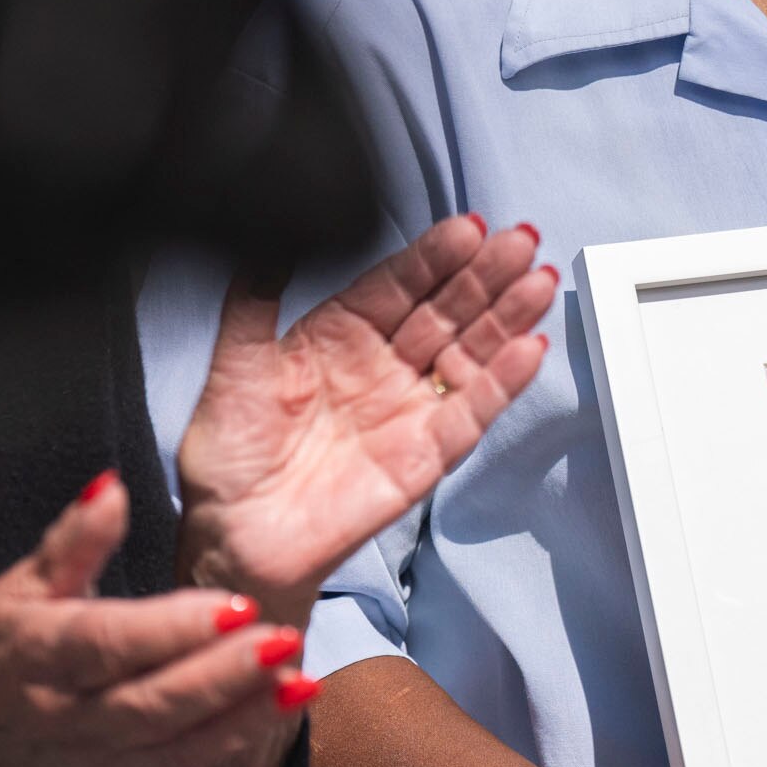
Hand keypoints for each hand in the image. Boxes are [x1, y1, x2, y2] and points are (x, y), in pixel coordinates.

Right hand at [0, 475, 312, 766]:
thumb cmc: (1, 645)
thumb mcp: (20, 585)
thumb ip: (72, 540)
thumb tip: (110, 486)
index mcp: (39, 655)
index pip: (108, 643)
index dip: (171, 628)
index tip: (235, 604)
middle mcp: (69, 718)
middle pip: (152, 704)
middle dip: (223, 676)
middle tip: (286, 640)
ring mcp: (100, 765)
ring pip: (175, 753)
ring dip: (241, 725)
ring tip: (300, 684)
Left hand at [176, 215, 557, 616]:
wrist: (235, 538)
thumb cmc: (226, 459)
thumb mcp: (234, 364)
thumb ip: (254, 299)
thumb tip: (270, 239)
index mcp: (339, 335)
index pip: (398, 284)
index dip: (435, 256)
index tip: (469, 228)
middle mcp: (382, 366)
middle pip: (446, 309)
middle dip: (486, 275)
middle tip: (521, 242)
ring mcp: (409, 408)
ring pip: (470, 352)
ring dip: (508, 318)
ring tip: (540, 284)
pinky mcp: (426, 455)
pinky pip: (472, 412)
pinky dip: (504, 382)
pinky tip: (529, 350)